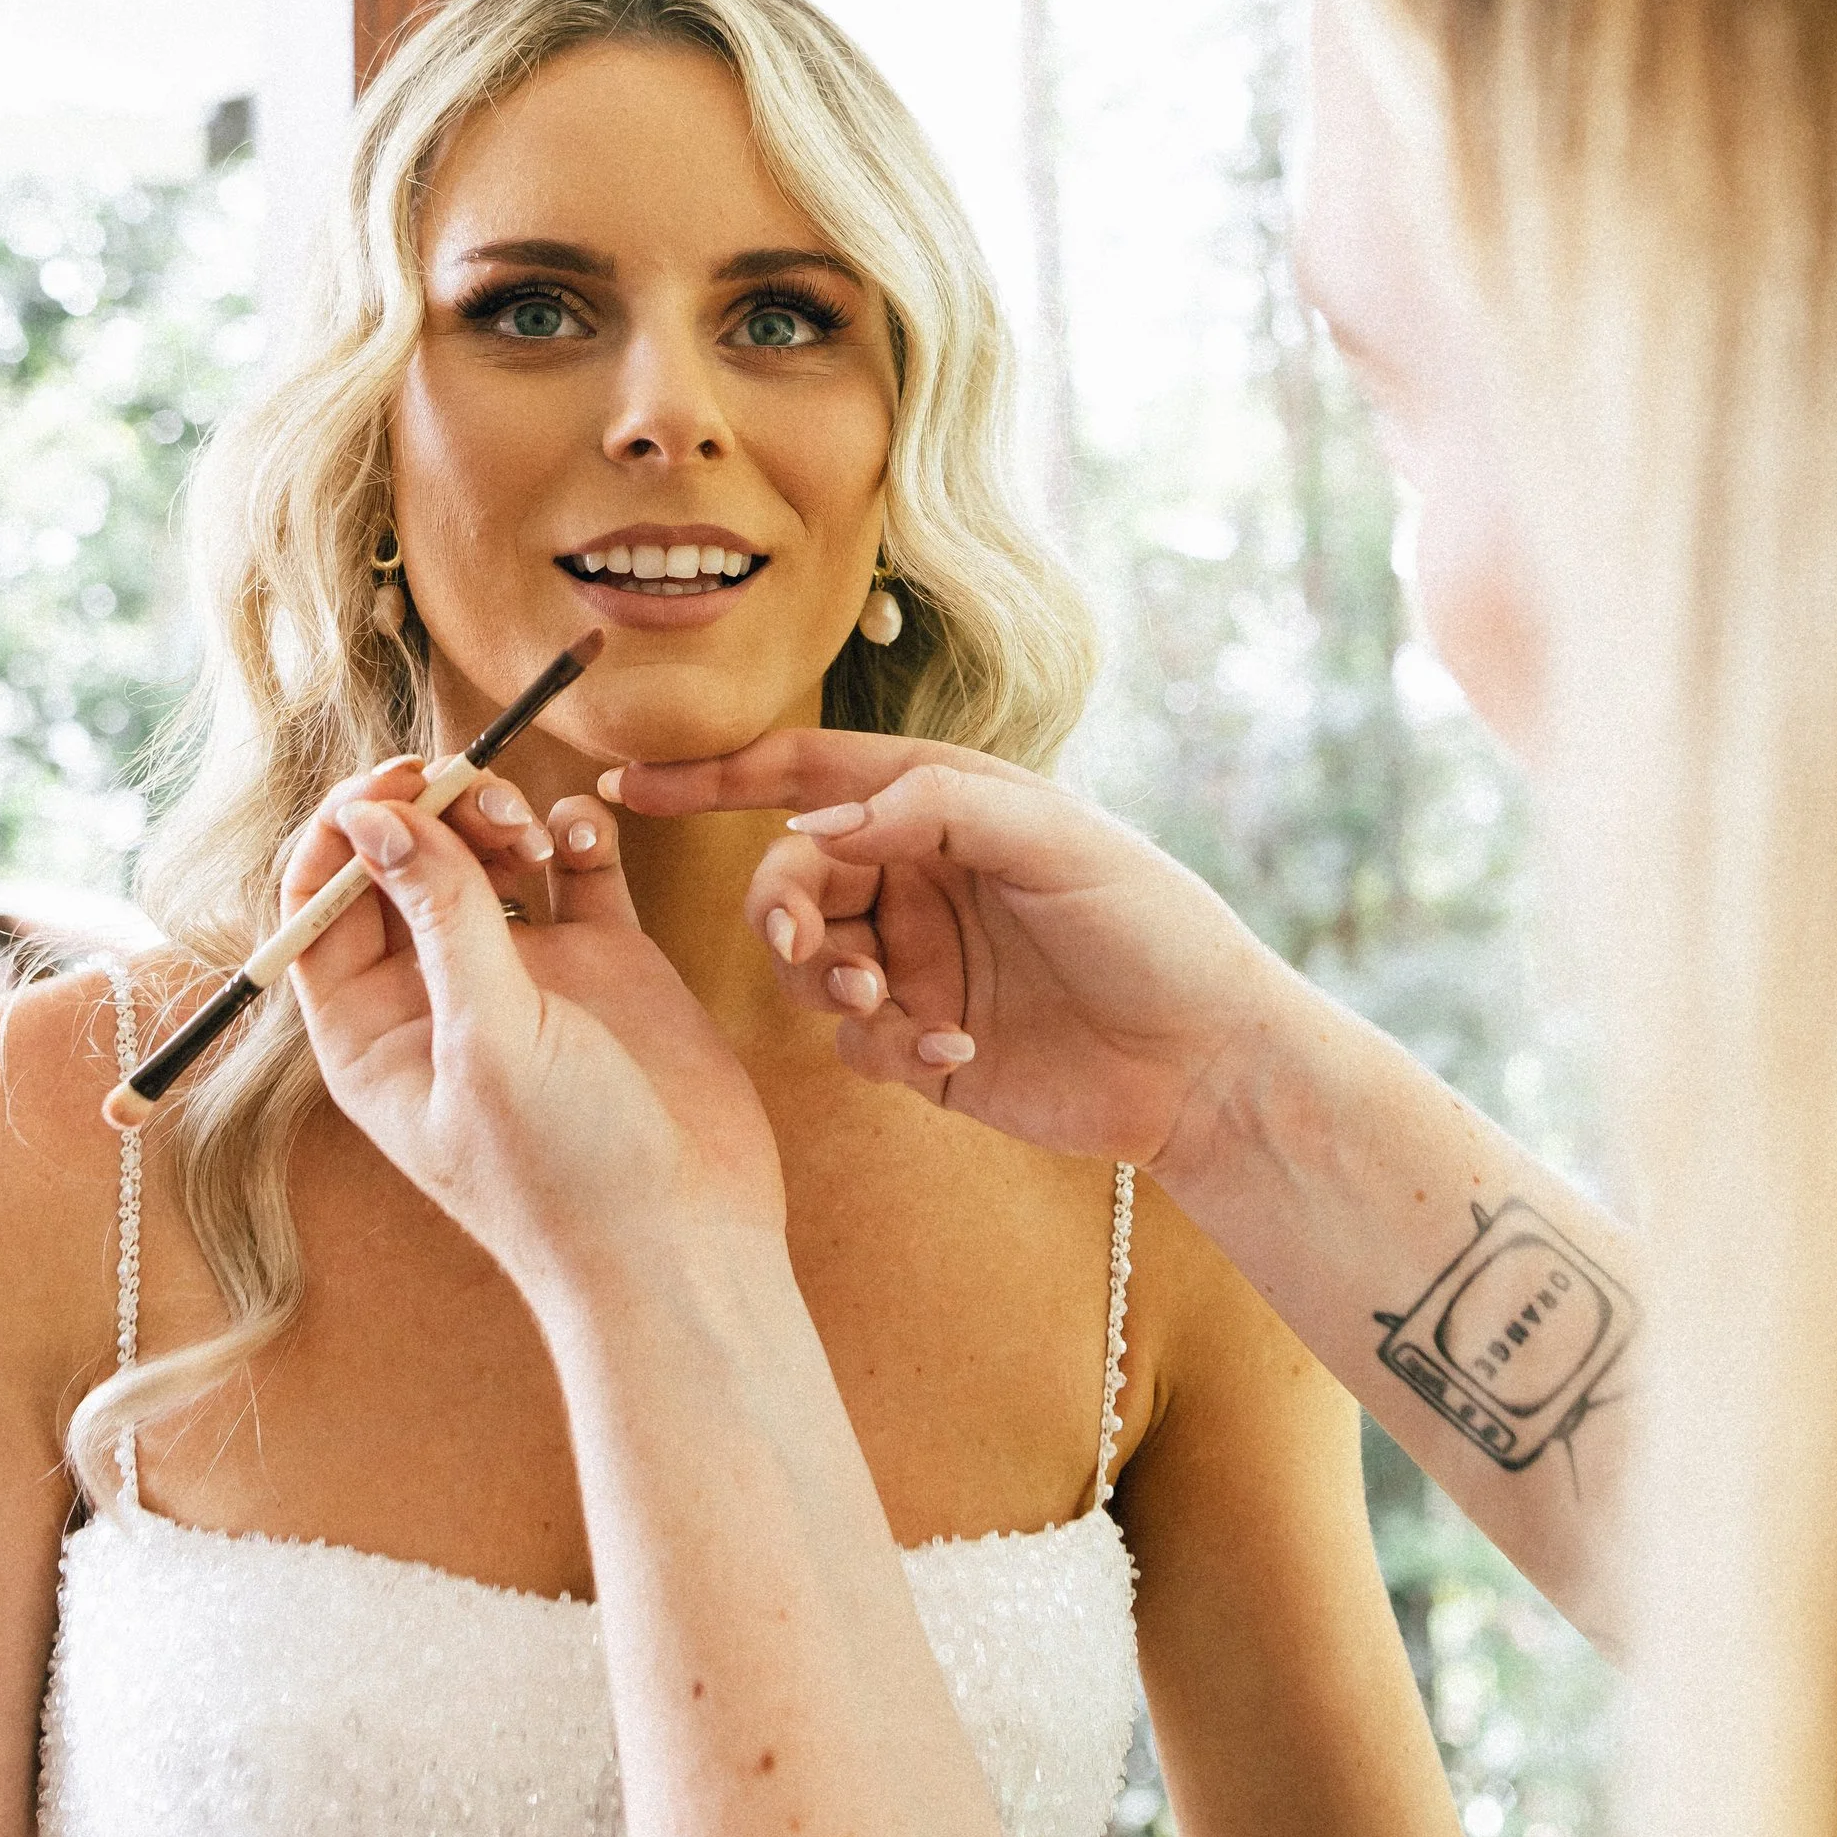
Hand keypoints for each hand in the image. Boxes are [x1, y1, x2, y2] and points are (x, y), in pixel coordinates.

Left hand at [279, 757, 785, 1304]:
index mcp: (372, 1029)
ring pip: (486, 854)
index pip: (321, 905)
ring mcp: (525, 975)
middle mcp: (438, 995)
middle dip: (427, 812)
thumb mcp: (488, 1040)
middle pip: (402, 864)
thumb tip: (370, 815)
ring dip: (498, 817)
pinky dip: (576, 835)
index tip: (391, 783)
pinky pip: (577, 868)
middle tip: (467, 785)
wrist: (687, 1247)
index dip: (345, 832)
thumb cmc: (566, 1174)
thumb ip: (438, 916)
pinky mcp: (607, 963)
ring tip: (527, 829)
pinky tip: (584, 838)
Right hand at [605, 732, 1283, 1178]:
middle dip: (780, 913)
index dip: (714, 778)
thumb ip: (932, 811)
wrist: (1208, 1059)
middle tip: (805, 951)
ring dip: (825, 982)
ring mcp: (914, 965)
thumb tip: (810, 828)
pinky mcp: (922, 1047)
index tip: (627, 784)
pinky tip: (954, 1054)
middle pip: (788, 881)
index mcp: (940, 808)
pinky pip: (854, 1042)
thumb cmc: (1153, 925)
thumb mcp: (1054, 839)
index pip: (803, 778)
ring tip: (885, 1003)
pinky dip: (886, 1046)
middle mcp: (915, 881)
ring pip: (805, 966)